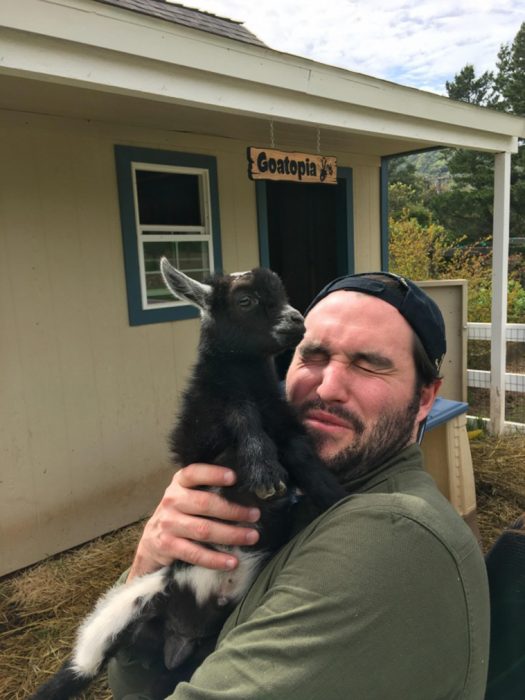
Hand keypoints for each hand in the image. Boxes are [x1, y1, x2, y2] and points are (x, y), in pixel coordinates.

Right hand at [127, 464, 259, 580]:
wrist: (150, 543)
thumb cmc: (179, 514)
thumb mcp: (187, 495)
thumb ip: (206, 489)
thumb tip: (245, 490)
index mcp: (179, 483)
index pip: (194, 473)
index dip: (213, 473)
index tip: (234, 477)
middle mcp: (171, 500)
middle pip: (205, 503)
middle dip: (233, 510)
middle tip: (255, 515)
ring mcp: (168, 524)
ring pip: (204, 529)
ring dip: (231, 534)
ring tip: (252, 537)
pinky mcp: (167, 546)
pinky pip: (195, 553)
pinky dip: (215, 559)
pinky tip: (232, 562)